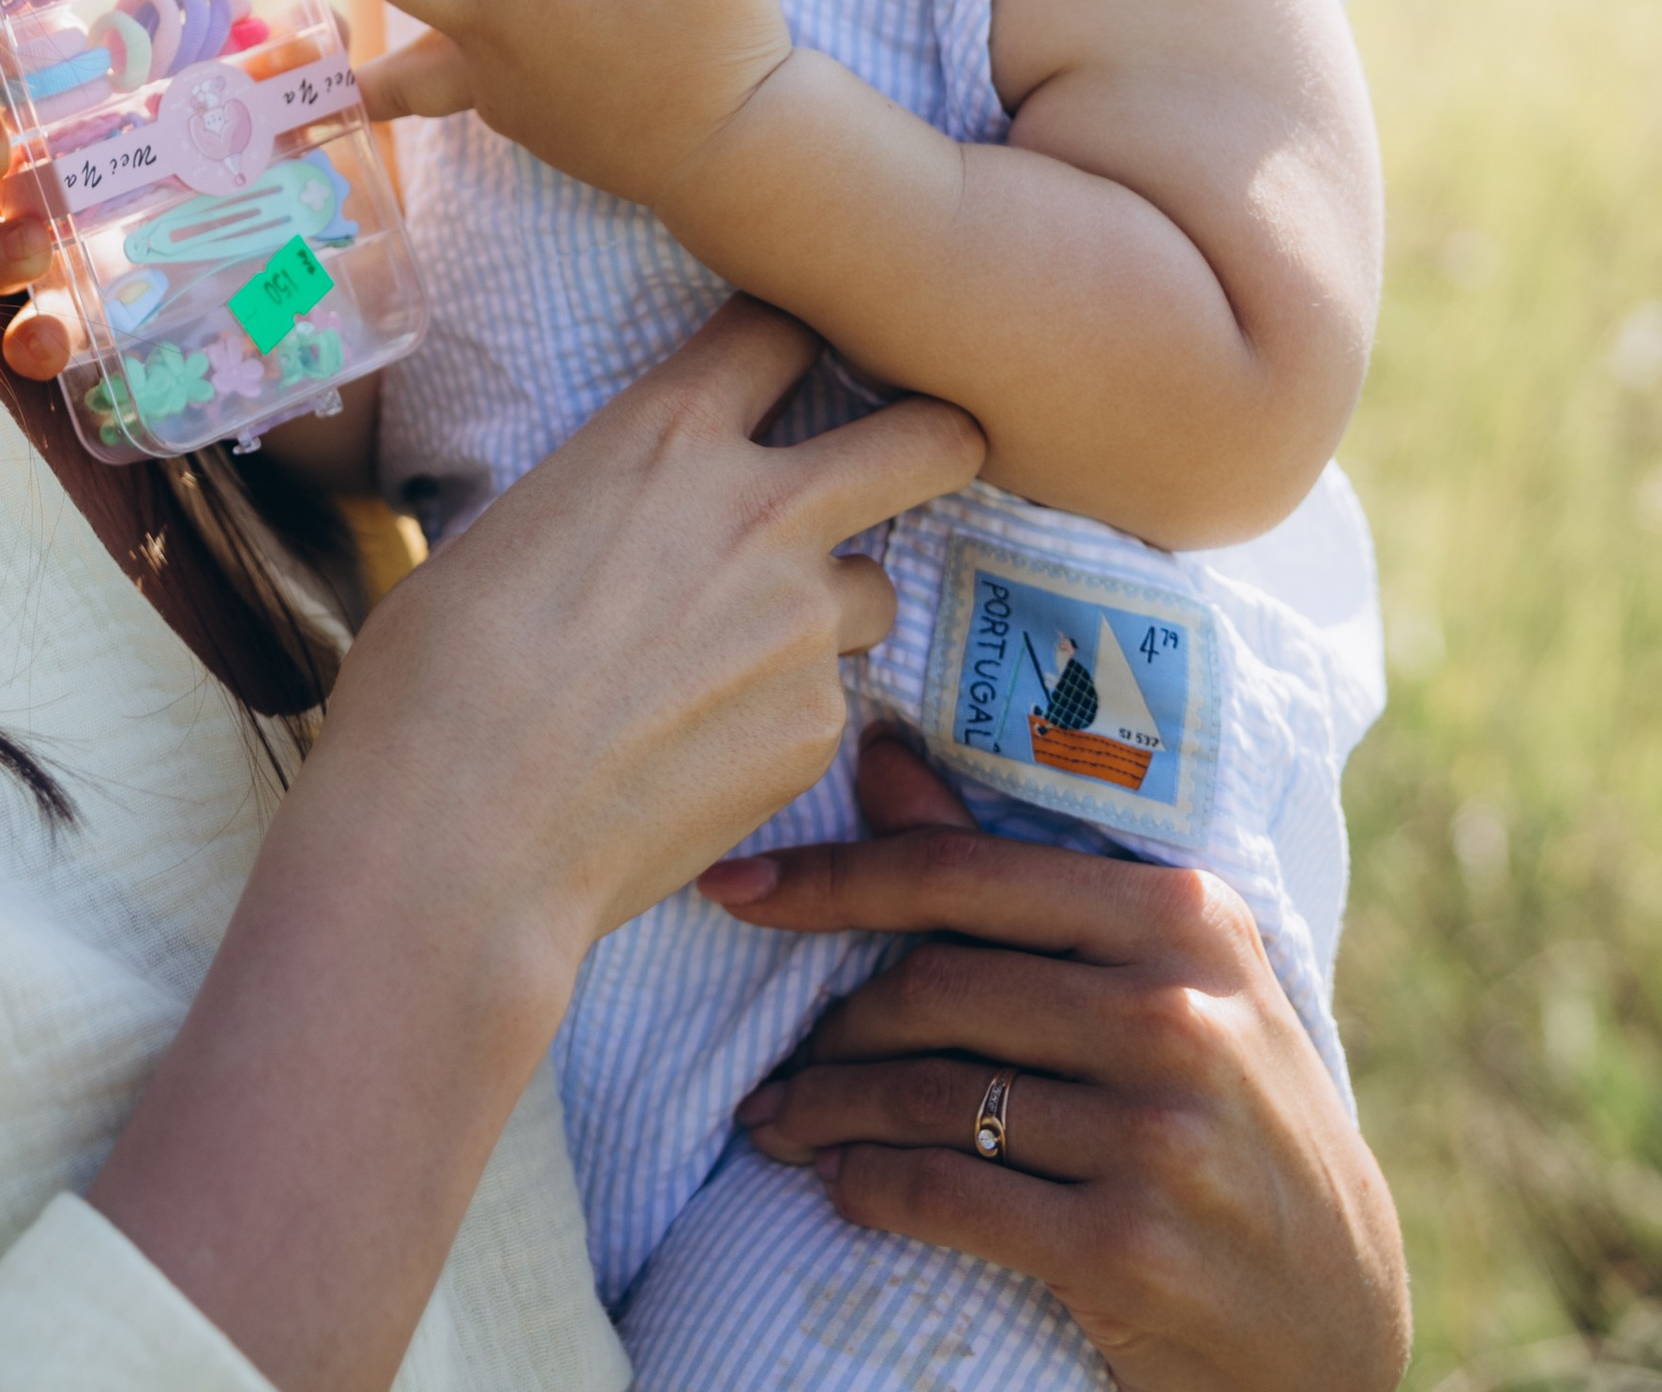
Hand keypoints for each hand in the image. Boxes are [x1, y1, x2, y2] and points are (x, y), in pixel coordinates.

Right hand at [91, 318, 983, 1391]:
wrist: (459, 838)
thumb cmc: (435, 677)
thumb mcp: (516, 525)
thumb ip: (614, 496)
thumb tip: (632, 518)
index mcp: (666, 431)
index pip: (783, 328)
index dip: (791, 345)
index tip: (786, 369)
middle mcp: (761, 510)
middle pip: (928, 436)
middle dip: (937, 439)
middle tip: (913, 463)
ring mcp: (804, 624)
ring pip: (874, 588)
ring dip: (830, 608)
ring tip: (735, 660)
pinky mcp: (818, 728)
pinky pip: (832, 700)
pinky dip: (786, 715)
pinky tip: (700, 750)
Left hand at [309, 0, 792, 205]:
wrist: (731, 151)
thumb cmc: (728, 38)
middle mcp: (497, 24)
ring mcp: (494, 80)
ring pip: (391, 62)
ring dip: (347, 29)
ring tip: (311, 18)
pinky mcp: (506, 116)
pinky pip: (432, 100)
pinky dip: (401, 87)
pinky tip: (381, 78)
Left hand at [697, 732, 1410, 1391]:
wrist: (1337, 1314)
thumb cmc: (1229, 1111)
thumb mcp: (1162, 975)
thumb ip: (1015, 874)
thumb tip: (879, 756)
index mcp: (1185, 917)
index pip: (962, 875)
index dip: (831, 879)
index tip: (733, 886)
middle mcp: (1179, 1012)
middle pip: (935, 988)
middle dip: (832, 1028)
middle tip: (780, 1060)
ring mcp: (1160, 1133)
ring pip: (933, 1097)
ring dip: (828, 1113)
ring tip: (782, 1123)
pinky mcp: (1129, 1248)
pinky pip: (952, 1197)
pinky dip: (872, 1188)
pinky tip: (842, 1187)